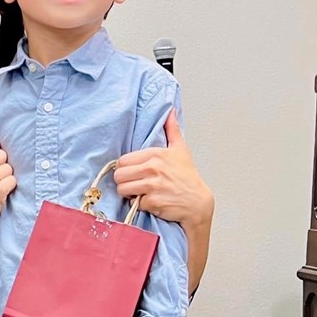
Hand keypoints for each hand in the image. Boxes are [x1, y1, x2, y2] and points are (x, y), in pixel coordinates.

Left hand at [114, 110, 212, 228]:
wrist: (198, 202)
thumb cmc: (188, 177)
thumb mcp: (180, 149)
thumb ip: (172, 129)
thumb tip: (170, 111)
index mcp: (155, 154)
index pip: (122, 160)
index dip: (125, 168)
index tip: (133, 171)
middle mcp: (152, 169)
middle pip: (119, 175)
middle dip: (124, 181)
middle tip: (135, 182)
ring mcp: (152, 186)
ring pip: (122, 189)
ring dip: (129, 193)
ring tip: (140, 191)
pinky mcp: (152, 202)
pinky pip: (133, 203)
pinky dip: (139, 205)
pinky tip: (150, 200)